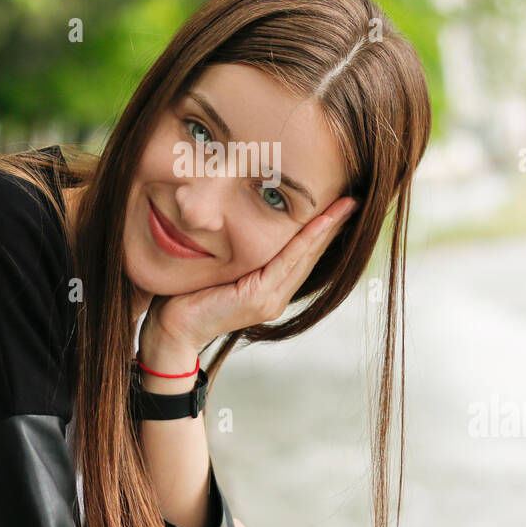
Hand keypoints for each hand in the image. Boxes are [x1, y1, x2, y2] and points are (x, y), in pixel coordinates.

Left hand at [140, 196, 358, 355]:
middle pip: (313, 254)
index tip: (340, 204)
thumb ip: (237, 253)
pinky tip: (321, 220)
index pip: (303, 254)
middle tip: (354, 198)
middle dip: (335, 225)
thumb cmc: (187, 295)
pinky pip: (288, 261)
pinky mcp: (260, 298)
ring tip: (347, 204)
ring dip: (328, 227)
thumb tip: (240, 221)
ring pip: (306, 255)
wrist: (170, 328)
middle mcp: (277, 297)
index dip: (324, 230)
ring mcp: (272, 300)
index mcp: (270, 290)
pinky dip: (306, 239)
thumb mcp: (220, 268)